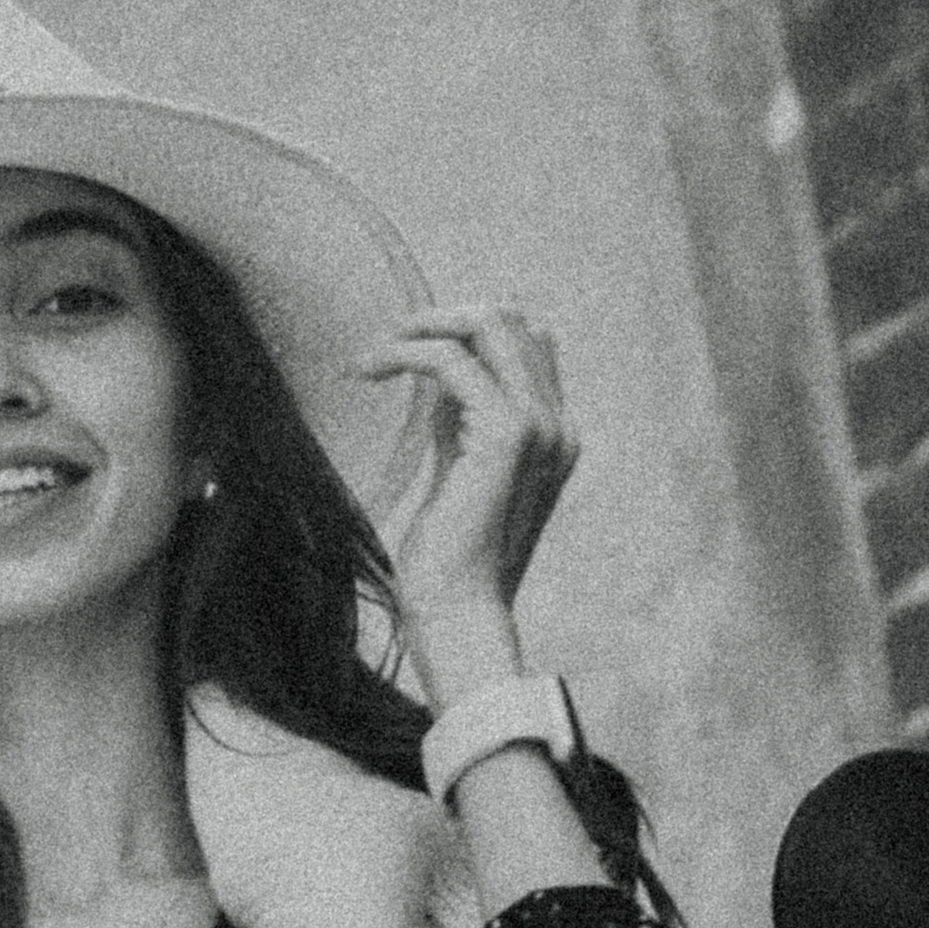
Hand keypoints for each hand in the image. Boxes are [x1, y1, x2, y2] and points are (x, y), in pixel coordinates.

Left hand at [356, 308, 578, 700]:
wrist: (460, 610)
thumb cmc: (451, 554)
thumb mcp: (460, 467)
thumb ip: (461, 417)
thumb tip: (436, 366)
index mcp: (555, 433)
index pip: (528, 339)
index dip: (467, 328)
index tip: (411, 348)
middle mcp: (558, 423)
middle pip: (511, 319)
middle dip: (441, 316)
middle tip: (386, 342)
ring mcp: (541, 426)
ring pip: (488, 324)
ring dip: (420, 327)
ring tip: (373, 357)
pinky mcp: (508, 435)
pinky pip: (453, 359)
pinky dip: (405, 353)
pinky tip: (370, 371)